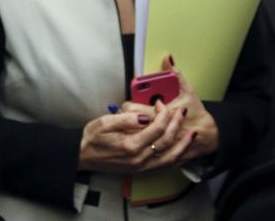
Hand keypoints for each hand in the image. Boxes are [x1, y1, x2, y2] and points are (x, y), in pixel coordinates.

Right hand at [77, 104, 191, 173]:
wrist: (83, 156)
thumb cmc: (92, 138)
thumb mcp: (104, 122)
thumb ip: (126, 119)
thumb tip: (145, 116)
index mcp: (130, 145)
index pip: (156, 128)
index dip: (163, 114)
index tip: (162, 103)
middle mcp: (139, 159)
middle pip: (166, 141)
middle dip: (177, 125)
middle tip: (182, 112)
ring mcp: (141, 167)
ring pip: (170, 157)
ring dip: (183, 145)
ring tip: (192, 134)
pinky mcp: (141, 170)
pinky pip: (164, 166)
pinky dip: (176, 158)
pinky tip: (181, 151)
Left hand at [123, 56, 218, 164]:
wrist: (208, 136)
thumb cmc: (196, 113)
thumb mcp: (188, 91)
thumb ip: (176, 75)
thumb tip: (168, 59)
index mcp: (160, 114)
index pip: (134, 110)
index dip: (128, 106)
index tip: (130, 103)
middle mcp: (157, 130)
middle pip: (130, 124)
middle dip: (127, 118)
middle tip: (126, 114)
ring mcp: (157, 143)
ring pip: (134, 138)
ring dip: (130, 131)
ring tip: (131, 125)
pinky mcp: (159, 152)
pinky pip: (142, 148)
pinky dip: (139, 143)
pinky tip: (139, 137)